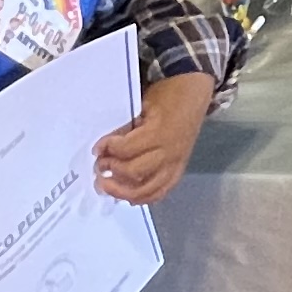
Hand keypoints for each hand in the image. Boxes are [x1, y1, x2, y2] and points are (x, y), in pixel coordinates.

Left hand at [94, 69, 215, 203]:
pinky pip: (160, 192)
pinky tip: (127, 196)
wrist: (195, 94)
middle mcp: (169, 153)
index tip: (96, 149)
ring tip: (106, 185)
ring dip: (122, 191)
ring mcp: (175, 165)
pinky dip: (142, 198)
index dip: (108, 150)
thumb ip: (126, 128)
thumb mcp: (143, 104)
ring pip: (146, 190)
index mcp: (159, 133)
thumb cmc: (168, 95)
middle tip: (99, 166)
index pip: (127, 149)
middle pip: (135, 172)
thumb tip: (105, 148)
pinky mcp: (179, 171)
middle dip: (112, 170)